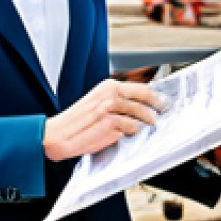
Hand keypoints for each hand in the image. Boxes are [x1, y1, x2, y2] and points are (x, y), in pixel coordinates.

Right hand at [43, 79, 168, 161]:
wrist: (58, 134)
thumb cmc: (76, 122)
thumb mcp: (96, 102)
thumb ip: (116, 100)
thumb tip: (138, 104)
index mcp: (107, 86)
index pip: (139, 87)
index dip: (153, 94)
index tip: (161, 100)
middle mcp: (110, 94)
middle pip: (144, 97)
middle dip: (157, 105)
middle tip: (162, 111)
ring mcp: (111, 108)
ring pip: (141, 113)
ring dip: (148, 120)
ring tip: (151, 124)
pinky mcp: (111, 123)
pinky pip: (132, 128)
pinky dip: (134, 131)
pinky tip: (131, 133)